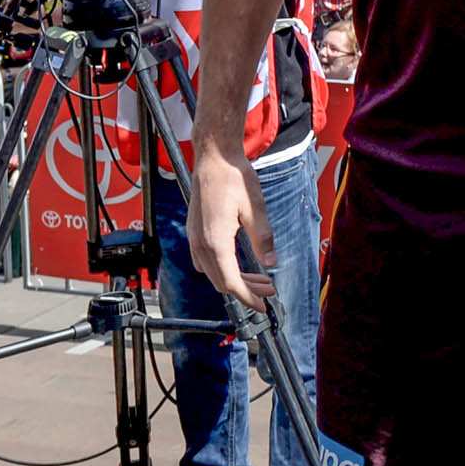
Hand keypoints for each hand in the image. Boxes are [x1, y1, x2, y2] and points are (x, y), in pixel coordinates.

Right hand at [186, 143, 276, 308]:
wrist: (214, 160)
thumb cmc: (235, 179)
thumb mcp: (255, 208)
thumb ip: (262, 238)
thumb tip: (270, 263)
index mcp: (215, 242)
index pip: (230, 282)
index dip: (247, 297)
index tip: (263, 305)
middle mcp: (200, 244)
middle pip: (220, 282)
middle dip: (245, 290)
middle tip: (268, 289)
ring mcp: (194, 239)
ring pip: (212, 273)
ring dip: (235, 279)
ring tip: (260, 278)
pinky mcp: (194, 233)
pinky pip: (205, 261)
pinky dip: (223, 269)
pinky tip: (240, 263)